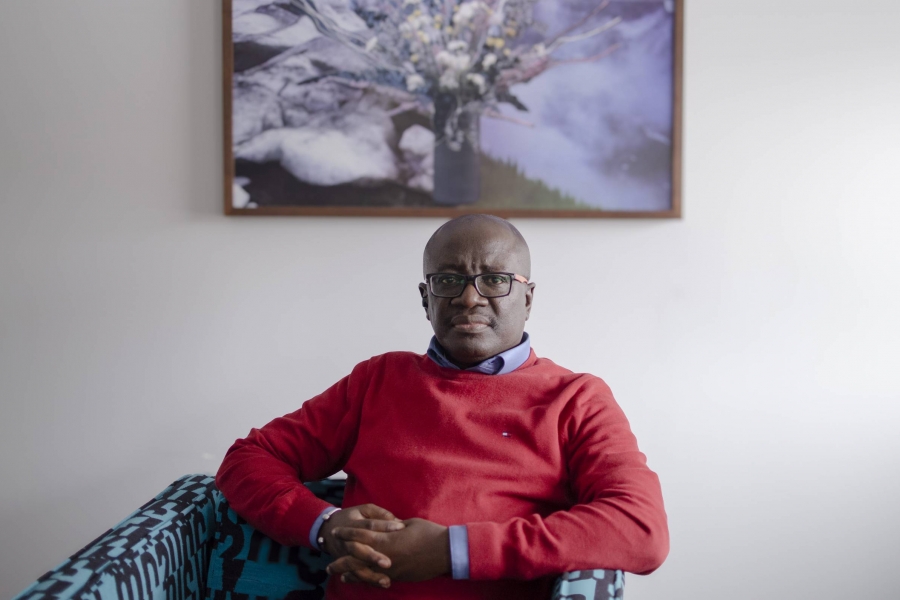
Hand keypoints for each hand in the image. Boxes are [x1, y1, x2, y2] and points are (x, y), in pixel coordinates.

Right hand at [319, 504, 404, 588]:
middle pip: (358, 549)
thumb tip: (397, 520)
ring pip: (355, 566)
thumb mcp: (364, 509)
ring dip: (370, 574)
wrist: (329, 530)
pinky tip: (381, 583)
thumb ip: (379, 513)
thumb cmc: (353, 518)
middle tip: (388, 563)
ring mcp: (345, 554)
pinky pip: (356, 574)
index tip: (401, 527)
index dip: (384, 526)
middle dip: (373, 557)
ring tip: (386, 580)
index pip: (369, 525)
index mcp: (352, 523)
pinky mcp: (346, 564)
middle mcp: (347, 540)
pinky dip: (368, 579)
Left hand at [329, 518, 450, 583]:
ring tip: (335, 571)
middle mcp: (384, 555)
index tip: (337, 531)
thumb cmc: (430, 533)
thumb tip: (387, 525)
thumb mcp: (409, 524)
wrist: (445, 552)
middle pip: (356, 557)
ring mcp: (389, 568)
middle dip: (340, 557)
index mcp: (387, 538)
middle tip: (328, 559)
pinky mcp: (397, 576)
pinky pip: (374, 579)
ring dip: (347, 571)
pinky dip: (361, 578)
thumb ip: (394, 526)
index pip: (361, 535)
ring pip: (362, 571)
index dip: (347, 533)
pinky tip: (353, 579)